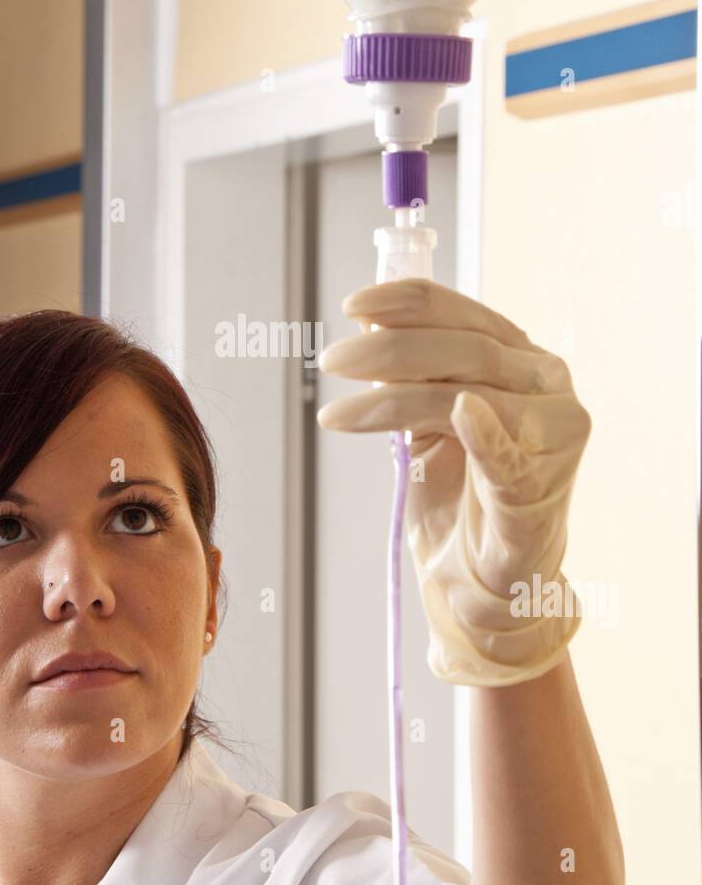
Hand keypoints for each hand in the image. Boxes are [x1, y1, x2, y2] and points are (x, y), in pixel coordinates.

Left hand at [316, 278, 591, 685]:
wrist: (483, 582)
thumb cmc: (460, 497)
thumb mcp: (428, 423)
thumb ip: (414, 375)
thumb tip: (370, 325)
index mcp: (526, 360)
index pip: (467, 316)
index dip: (409, 303)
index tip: (351, 306)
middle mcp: (550, 387)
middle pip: (466, 351)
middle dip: (389, 351)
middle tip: (330, 361)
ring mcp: (554, 438)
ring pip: (468, 396)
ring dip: (392, 400)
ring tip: (336, 414)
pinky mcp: (540, 489)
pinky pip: (508, 455)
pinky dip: (483, 432)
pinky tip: (458, 412)